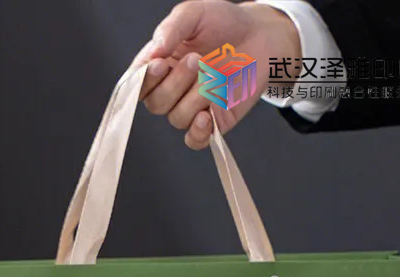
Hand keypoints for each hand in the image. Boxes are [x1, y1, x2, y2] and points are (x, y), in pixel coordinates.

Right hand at [136, 1, 300, 148]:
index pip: (137, 84)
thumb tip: (156, 49)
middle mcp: (170, 90)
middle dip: (175, 84)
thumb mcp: (195, 13)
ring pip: (177, 118)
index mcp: (159, 65)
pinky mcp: (210, 123)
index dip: (145, 80)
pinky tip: (207, 116)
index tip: (162, 64)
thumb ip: (172, 27)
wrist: (261, 37)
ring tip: (215, 75)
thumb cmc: (226, 23)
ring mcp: (190, 108)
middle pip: (156, 104)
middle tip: (197, 60)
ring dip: (196, 97)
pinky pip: (194, 140)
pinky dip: (198, 132)